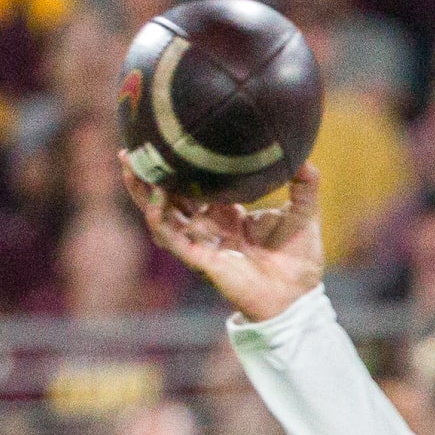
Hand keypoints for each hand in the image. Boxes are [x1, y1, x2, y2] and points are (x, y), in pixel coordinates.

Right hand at [120, 159, 325, 322]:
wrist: (298, 298)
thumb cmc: (300, 261)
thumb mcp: (304, 214)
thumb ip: (305, 184)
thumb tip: (305, 156)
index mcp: (229, 214)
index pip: (196, 184)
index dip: (181, 164)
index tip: (169, 136)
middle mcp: (210, 227)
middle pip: (169, 195)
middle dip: (150, 172)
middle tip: (133, 145)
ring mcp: (202, 242)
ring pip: (161, 213)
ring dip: (142, 190)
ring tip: (129, 163)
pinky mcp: (201, 260)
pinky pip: (171, 236)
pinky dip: (159, 216)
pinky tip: (154, 195)